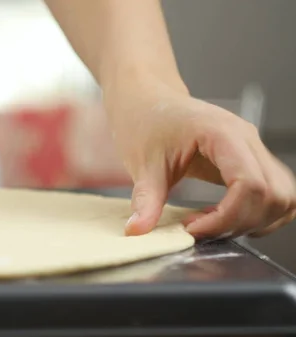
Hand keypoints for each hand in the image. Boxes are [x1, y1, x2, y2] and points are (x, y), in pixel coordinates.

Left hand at [105, 74, 295, 238]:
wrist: (147, 101)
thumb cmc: (147, 121)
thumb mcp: (142, 164)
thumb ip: (145, 199)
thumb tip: (137, 229)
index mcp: (222, 134)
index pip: (250, 185)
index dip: (227, 217)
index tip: (194, 228)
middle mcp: (246, 139)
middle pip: (274, 195)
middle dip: (240, 223)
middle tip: (201, 228)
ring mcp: (253, 149)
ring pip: (283, 197)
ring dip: (253, 221)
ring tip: (212, 223)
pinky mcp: (250, 161)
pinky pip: (275, 194)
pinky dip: (257, 214)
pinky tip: (222, 216)